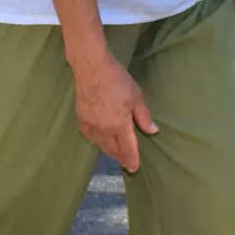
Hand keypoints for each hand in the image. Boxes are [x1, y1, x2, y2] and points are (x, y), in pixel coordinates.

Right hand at [69, 49, 156, 172]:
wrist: (91, 67)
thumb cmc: (117, 79)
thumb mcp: (136, 96)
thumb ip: (143, 116)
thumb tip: (152, 131)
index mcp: (119, 126)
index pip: (127, 148)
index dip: (132, 159)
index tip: (134, 168)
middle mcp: (104, 130)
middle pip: (113, 149)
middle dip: (120, 157)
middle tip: (126, 163)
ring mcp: (90, 125)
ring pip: (100, 145)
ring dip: (109, 151)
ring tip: (115, 154)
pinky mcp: (81, 118)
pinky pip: (90, 137)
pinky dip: (96, 142)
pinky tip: (98, 140)